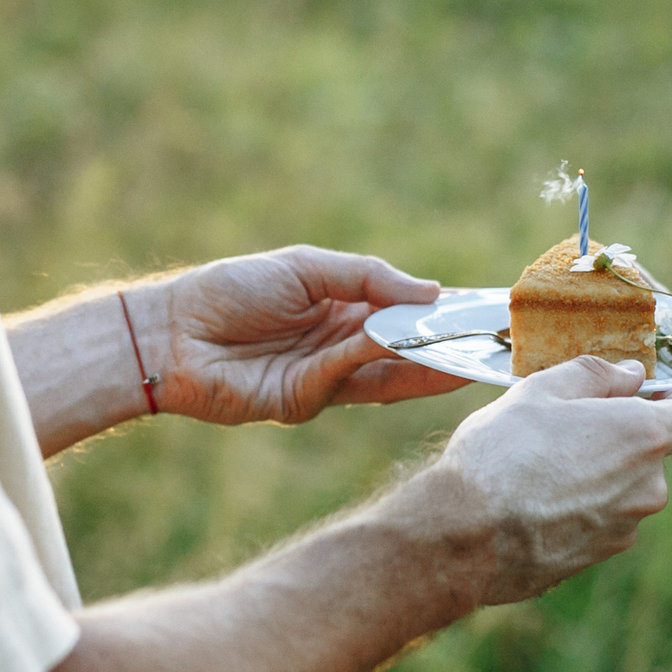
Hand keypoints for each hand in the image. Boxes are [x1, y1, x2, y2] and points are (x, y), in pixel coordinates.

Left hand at [148, 246, 461, 425]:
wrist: (172, 332)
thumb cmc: (232, 290)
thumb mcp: (308, 267)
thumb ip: (370, 278)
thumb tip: (433, 293)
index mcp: (346, 310)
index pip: (408, 315)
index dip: (447, 315)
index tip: (492, 312)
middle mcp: (343, 347)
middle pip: (410, 352)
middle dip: (453, 347)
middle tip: (499, 343)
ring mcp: (327, 380)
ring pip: (390, 375)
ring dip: (430, 363)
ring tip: (470, 350)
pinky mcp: (306, 403)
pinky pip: (352, 378)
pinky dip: (377, 358)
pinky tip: (401, 340)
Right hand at [428, 356, 671, 604]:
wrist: (466, 536)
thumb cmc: (503, 453)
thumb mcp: (542, 390)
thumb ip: (597, 375)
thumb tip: (630, 374)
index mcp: (644, 436)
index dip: (670, 399)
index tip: (638, 395)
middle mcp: (649, 487)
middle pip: (650, 452)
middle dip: (617, 438)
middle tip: (563, 430)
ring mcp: (626, 527)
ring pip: (622, 488)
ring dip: (595, 476)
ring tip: (539, 469)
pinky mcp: (599, 557)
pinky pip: (599, 520)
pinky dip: (578, 509)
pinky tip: (534, 503)